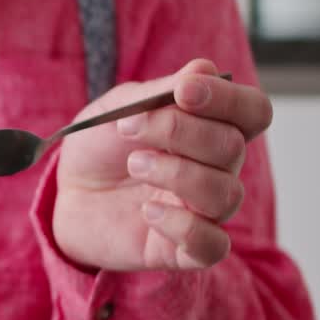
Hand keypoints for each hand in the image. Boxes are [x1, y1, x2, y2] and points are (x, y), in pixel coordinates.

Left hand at [54, 59, 272, 270]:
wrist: (67, 193)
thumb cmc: (100, 148)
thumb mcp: (119, 109)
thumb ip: (160, 92)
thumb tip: (204, 69)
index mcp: (211, 128)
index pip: (253, 112)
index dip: (228, 99)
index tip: (184, 91)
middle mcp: (217, 170)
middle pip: (233, 147)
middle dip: (179, 131)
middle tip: (128, 128)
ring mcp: (204, 211)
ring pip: (225, 194)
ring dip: (176, 173)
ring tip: (134, 164)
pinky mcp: (185, 249)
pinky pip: (213, 245)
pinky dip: (184, 227)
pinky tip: (147, 212)